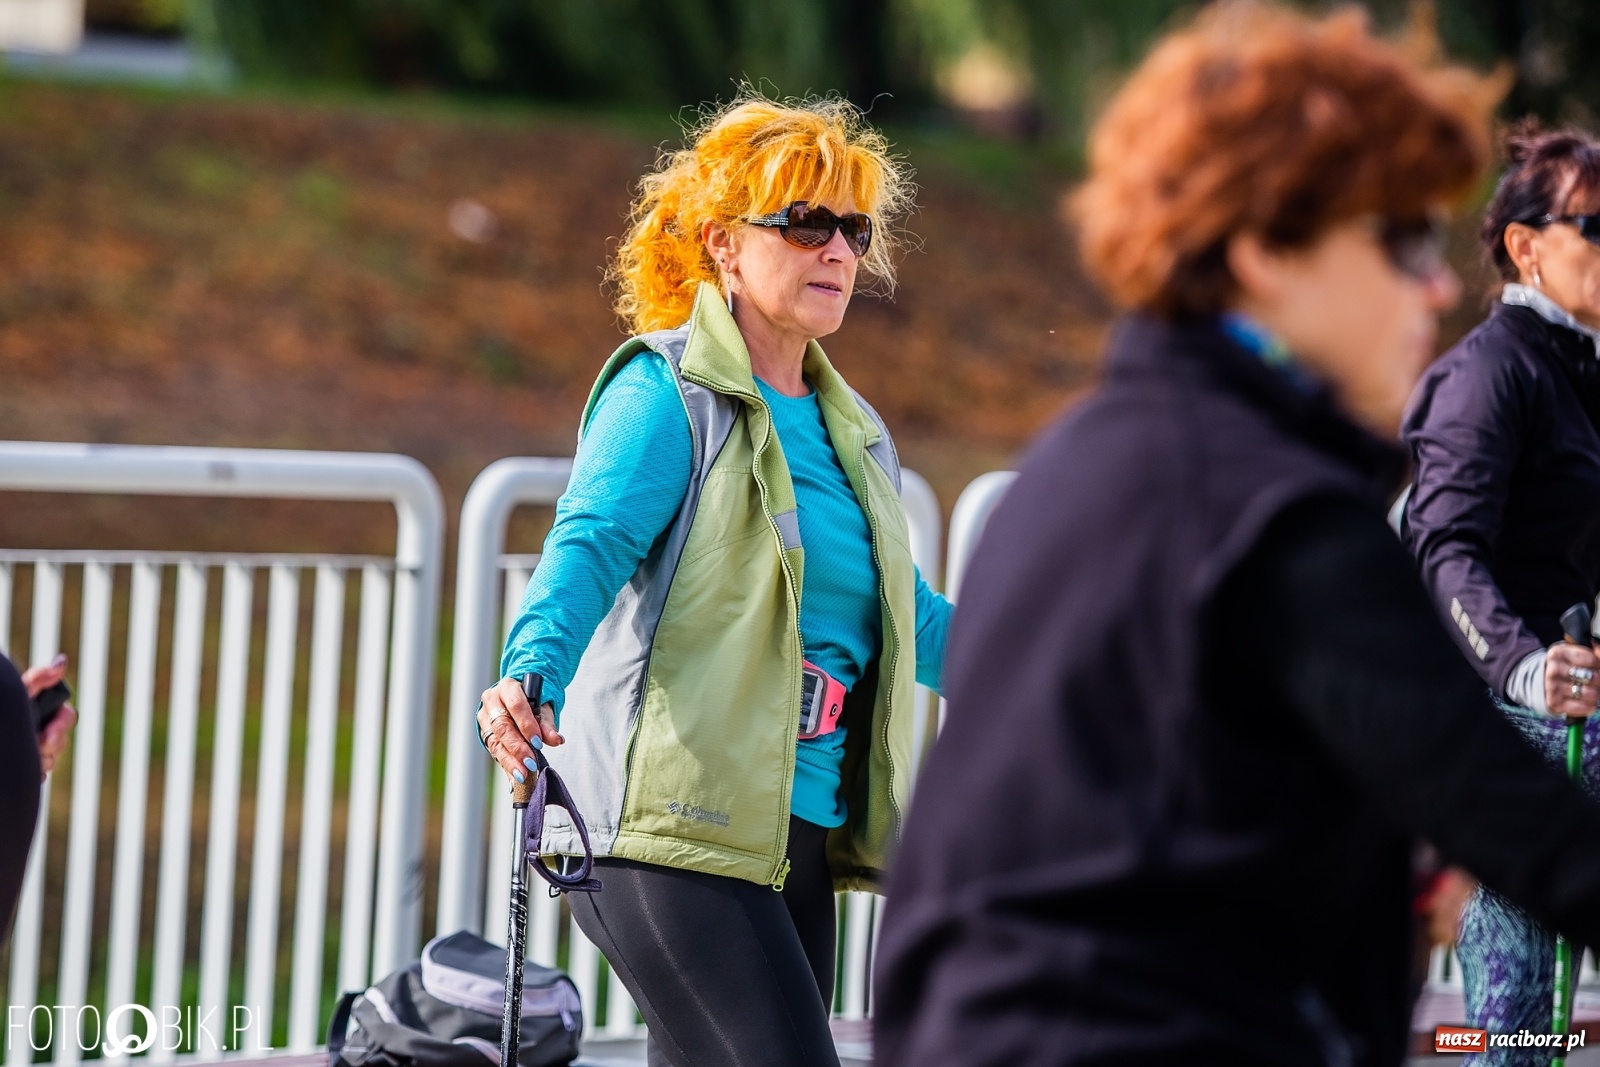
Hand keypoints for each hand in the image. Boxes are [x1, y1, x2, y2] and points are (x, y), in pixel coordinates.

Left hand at [21, 653, 76, 778]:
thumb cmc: (3, 713)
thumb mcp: (18, 695)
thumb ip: (39, 679)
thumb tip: (62, 661)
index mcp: (41, 712)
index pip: (67, 716)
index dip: (62, 724)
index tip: (49, 733)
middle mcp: (40, 730)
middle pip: (62, 740)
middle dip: (53, 744)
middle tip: (39, 746)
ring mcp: (34, 751)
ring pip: (52, 759)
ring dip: (43, 760)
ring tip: (28, 758)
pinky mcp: (28, 770)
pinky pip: (41, 775)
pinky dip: (35, 773)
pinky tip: (26, 768)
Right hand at [477, 676, 562, 783]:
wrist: (517, 696)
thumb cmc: (532, 700)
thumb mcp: (543, 707)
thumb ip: (548, 723)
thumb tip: (556, 740)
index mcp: (508, 687)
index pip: (516, 706)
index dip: (527, 725)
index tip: (538, 743)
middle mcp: (492, 700)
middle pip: (502, 726)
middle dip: (517, 747)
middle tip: (530, 763)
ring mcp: (484, 716)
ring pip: (495, 741)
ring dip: (510, 760)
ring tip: (522, 774)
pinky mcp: (483, 731)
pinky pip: (494, 750)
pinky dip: (506, 764)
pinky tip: (515, 775)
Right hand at [1546, 640, 1599, 717]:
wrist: (1541, 682)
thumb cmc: (1564, 667)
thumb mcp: (1573, 654)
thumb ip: (1592, 653)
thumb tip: (1599, 650)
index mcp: (1557, 654)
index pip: (1591, 660)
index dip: (1598, 665)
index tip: (1595, 667)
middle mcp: (1553, 670)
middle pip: (1592, 677)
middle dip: (1599, 680)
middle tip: (1595, 680)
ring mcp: (1553, 688)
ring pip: (1591, 694)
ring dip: (1596, 694)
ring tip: (1592, 690)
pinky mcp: (1555, 704)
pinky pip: (1585, 707)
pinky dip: (1591, 705)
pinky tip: (1586, 700)